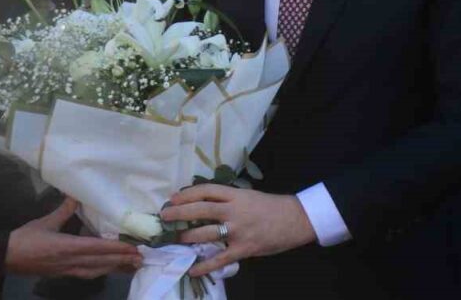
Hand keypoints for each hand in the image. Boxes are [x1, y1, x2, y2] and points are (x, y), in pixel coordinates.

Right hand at [5, 197, 141, 278]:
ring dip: (115, 268)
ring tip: (131, 265)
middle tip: (142, 258)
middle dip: (122, 261)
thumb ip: (64, 210)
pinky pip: (87, 274)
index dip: (116, 249)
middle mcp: (70, 261)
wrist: (6, 257)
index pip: (97, 248)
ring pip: (97, 271)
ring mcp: (67, 270)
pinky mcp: (64, 274)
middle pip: (101, 262)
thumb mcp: (45, 222)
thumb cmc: (25, 238)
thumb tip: (76, 195)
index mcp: (67, 247)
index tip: (133, 247)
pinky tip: (109, 269)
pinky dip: (101, 271)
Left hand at [162, 185, 316, 277]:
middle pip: (201, 210)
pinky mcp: (244, 249)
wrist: (296, 220)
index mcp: (236, 195)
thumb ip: (229, 199)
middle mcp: (234, 211)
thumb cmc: (272, 206)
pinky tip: (192, 269)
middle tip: (164, 215)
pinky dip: (205, 266)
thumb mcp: (249, 196)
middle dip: (179, 212)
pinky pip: (220, 259)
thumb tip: (204, 202)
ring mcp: (238, 231)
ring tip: (176, 239)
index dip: (187, 194)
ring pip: (206, 234)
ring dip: (188, 237)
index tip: (173, 197)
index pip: (206, 191)